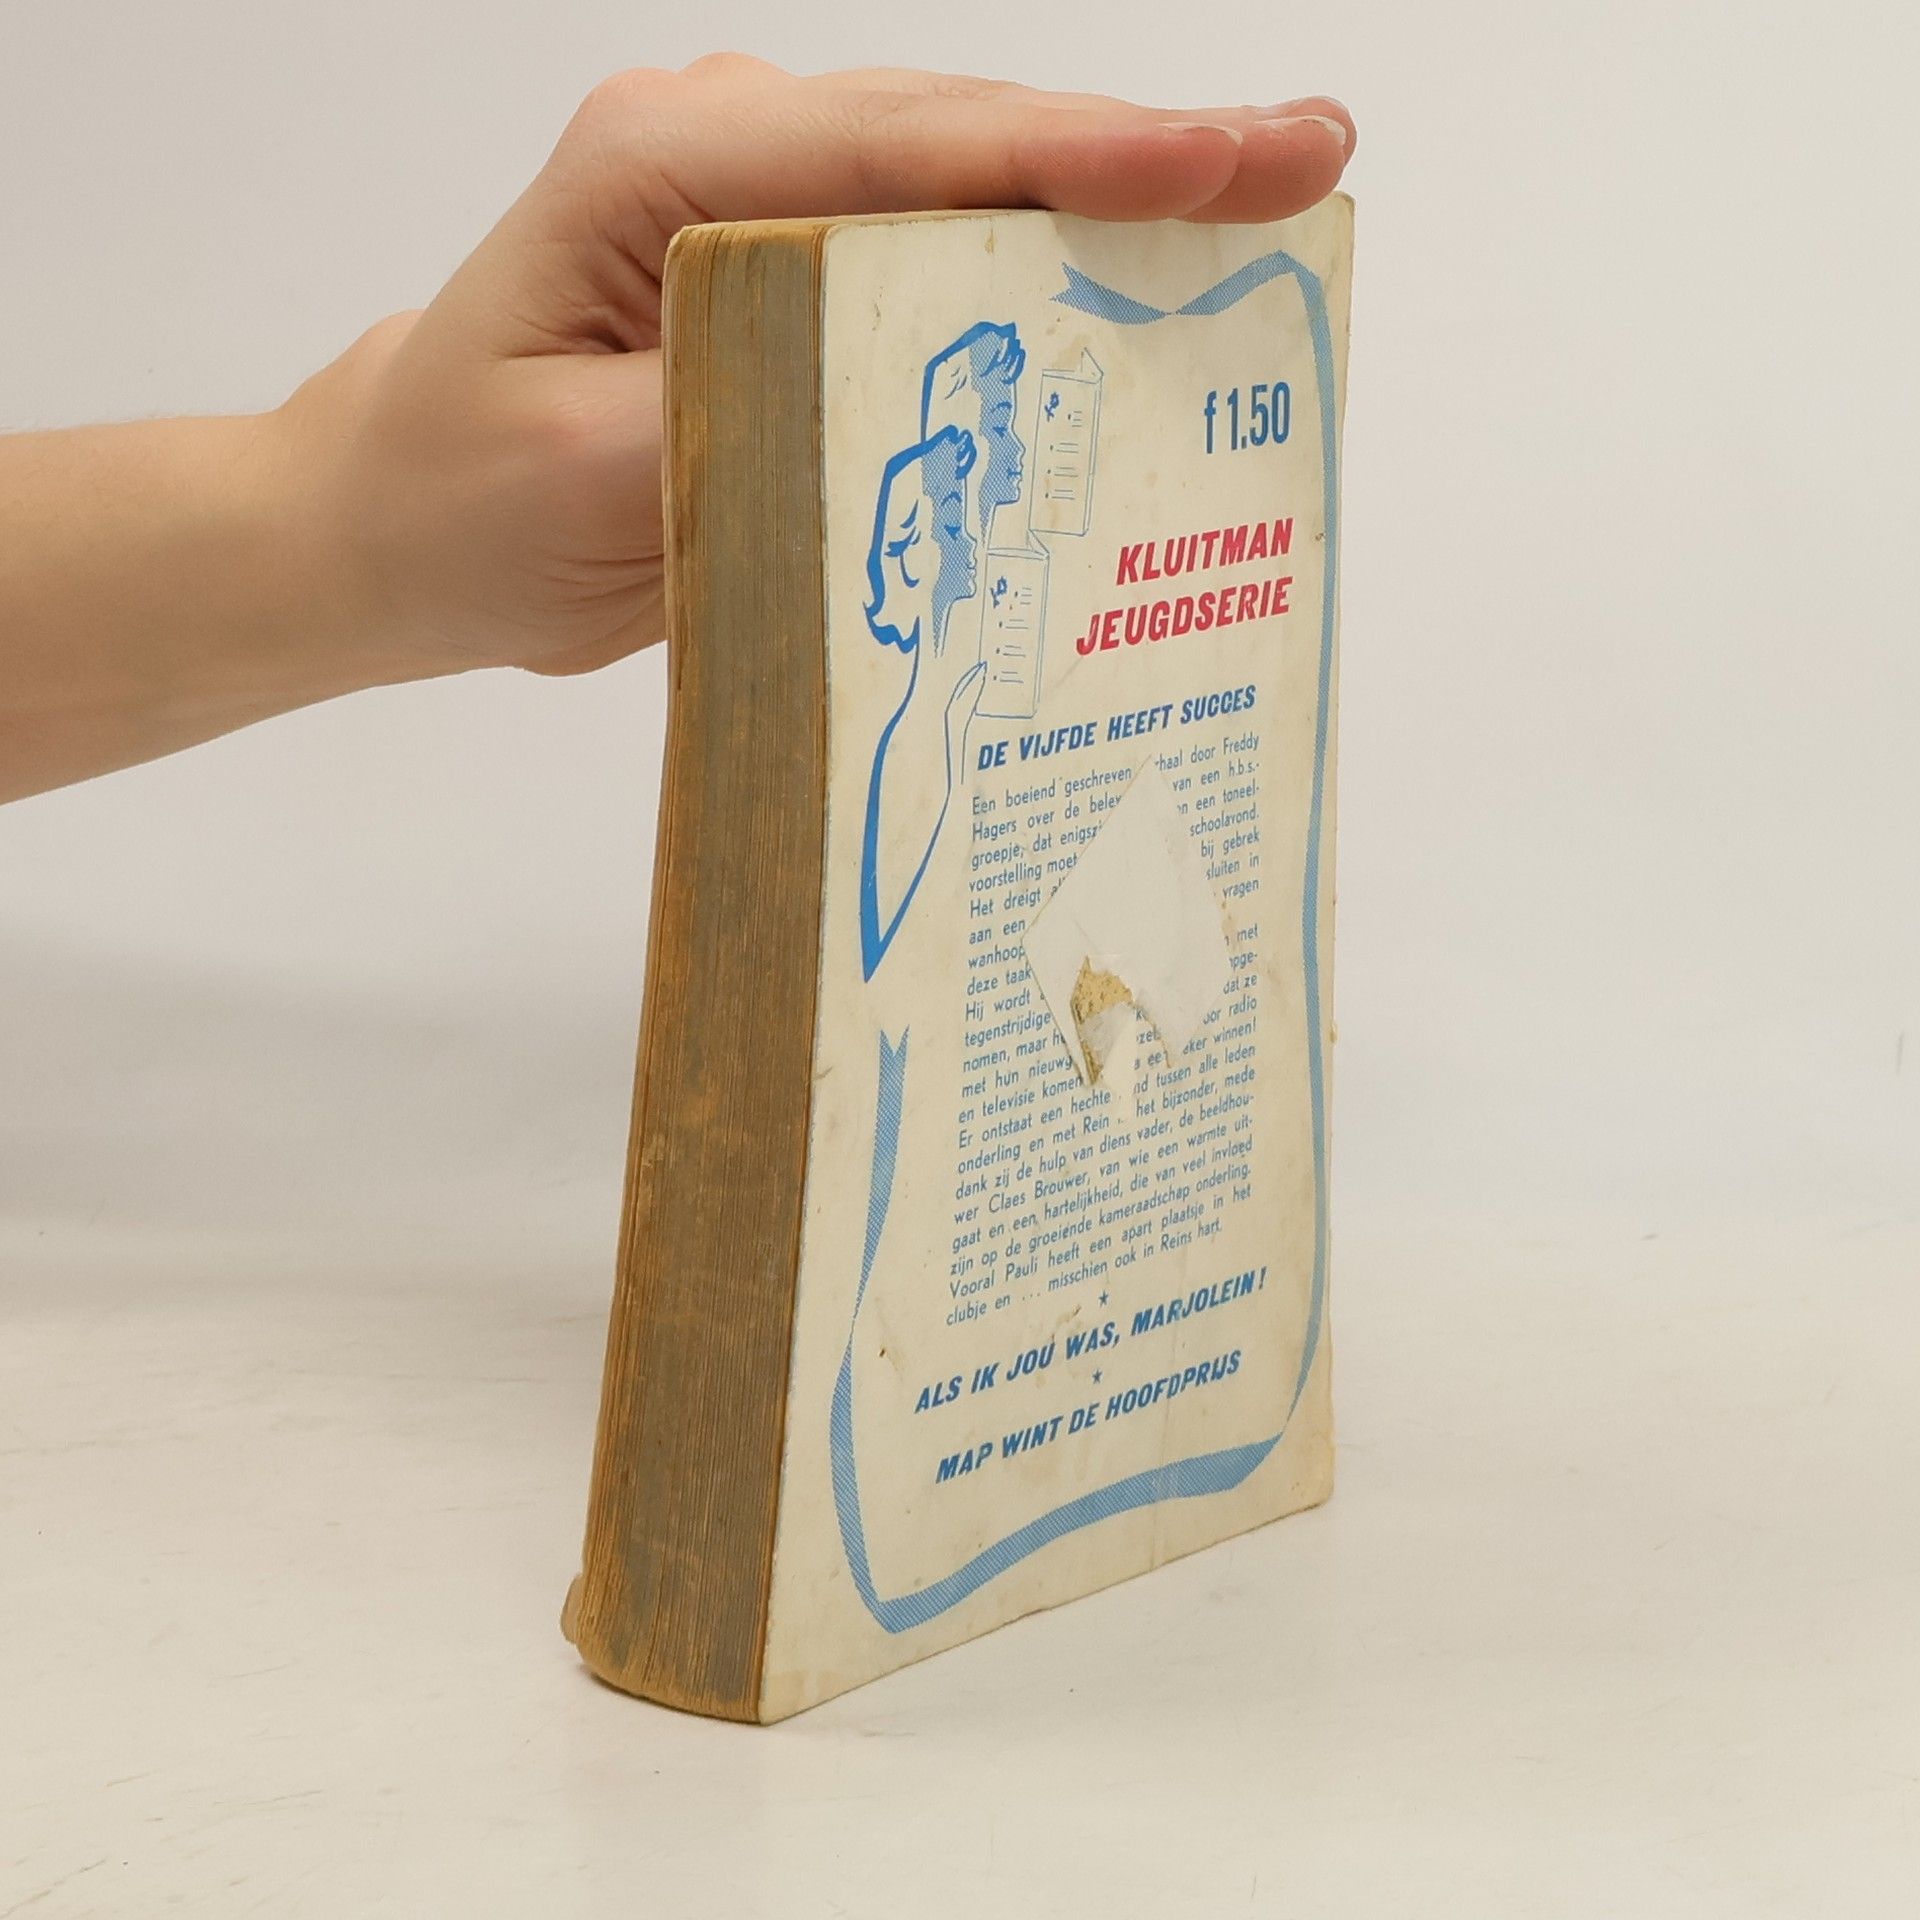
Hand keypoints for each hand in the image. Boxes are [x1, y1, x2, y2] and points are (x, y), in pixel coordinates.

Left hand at [291, 57, 1355, 681]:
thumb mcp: (590, 473)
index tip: (1228, 164)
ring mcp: (773, 215)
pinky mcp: (799, 288)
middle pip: (969, 144)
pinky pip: (943, 268)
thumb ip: (738, 414)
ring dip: (1118, 218)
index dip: (1081, 157)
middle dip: (1144, 163)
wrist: (411, 524)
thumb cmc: (469, 492)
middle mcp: (732, 159)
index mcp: (667, 167)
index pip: (909, 147)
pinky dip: (1050, 286)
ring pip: (973, 194)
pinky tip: (1148, 306)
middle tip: (1308, 164)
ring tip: (1271, 216)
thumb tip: (894, 383)